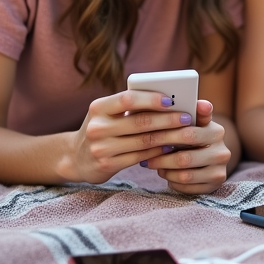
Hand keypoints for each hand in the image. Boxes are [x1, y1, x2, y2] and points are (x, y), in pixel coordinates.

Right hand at [67, 90, 195, 183]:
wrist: (76, 158)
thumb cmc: (102, 129)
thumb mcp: (107, 114)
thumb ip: (129, 107)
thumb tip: (168, 100)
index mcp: (99, 107)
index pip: (128, 99)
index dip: (151, 99)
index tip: (171, 100)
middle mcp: (98, 127)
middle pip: (141, 122)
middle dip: (168, 119)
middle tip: (187, 117)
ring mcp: (101, 147)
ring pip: (144, 141)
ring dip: (168, 136)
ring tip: (184, 132)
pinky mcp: (107, 164)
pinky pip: (140, 157)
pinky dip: (158, 152)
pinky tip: (170, 147)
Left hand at [139, 100, 232, 193]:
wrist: (208, 159)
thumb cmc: (191, 136)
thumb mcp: (192, 122)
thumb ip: (188, 112)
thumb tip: (190, 102)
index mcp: (216, 131)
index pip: (188, 133)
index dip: (166, 134)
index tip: (148, 133)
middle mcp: (222, 151)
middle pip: (184, 157)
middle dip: (160, 155)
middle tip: (143, 151)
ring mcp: (219, 170)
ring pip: (184, 174)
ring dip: (164, 169)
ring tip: (152, 163)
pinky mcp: (214, 185)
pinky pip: (186, 186)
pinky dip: (171, 180)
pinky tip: (164, 172)